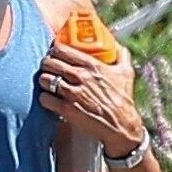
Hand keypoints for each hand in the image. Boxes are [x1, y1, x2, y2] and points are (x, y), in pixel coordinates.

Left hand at [38, 41, 143, 155]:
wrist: (122, 127)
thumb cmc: (124, 100)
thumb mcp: (126, 73)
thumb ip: (122, 56)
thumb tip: (117, 45)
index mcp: (92, 65)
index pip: (61, 49)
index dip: (53, 50)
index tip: (54, 54)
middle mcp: (81, 76)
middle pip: (49, 62)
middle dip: (47, 65)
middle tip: (49, 69)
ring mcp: (73, 93)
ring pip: (44, 79)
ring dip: (44, 81)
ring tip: (49, 84)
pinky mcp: (67, 109)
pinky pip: (45, 98)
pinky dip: (45, 98)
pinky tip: (50, 99)